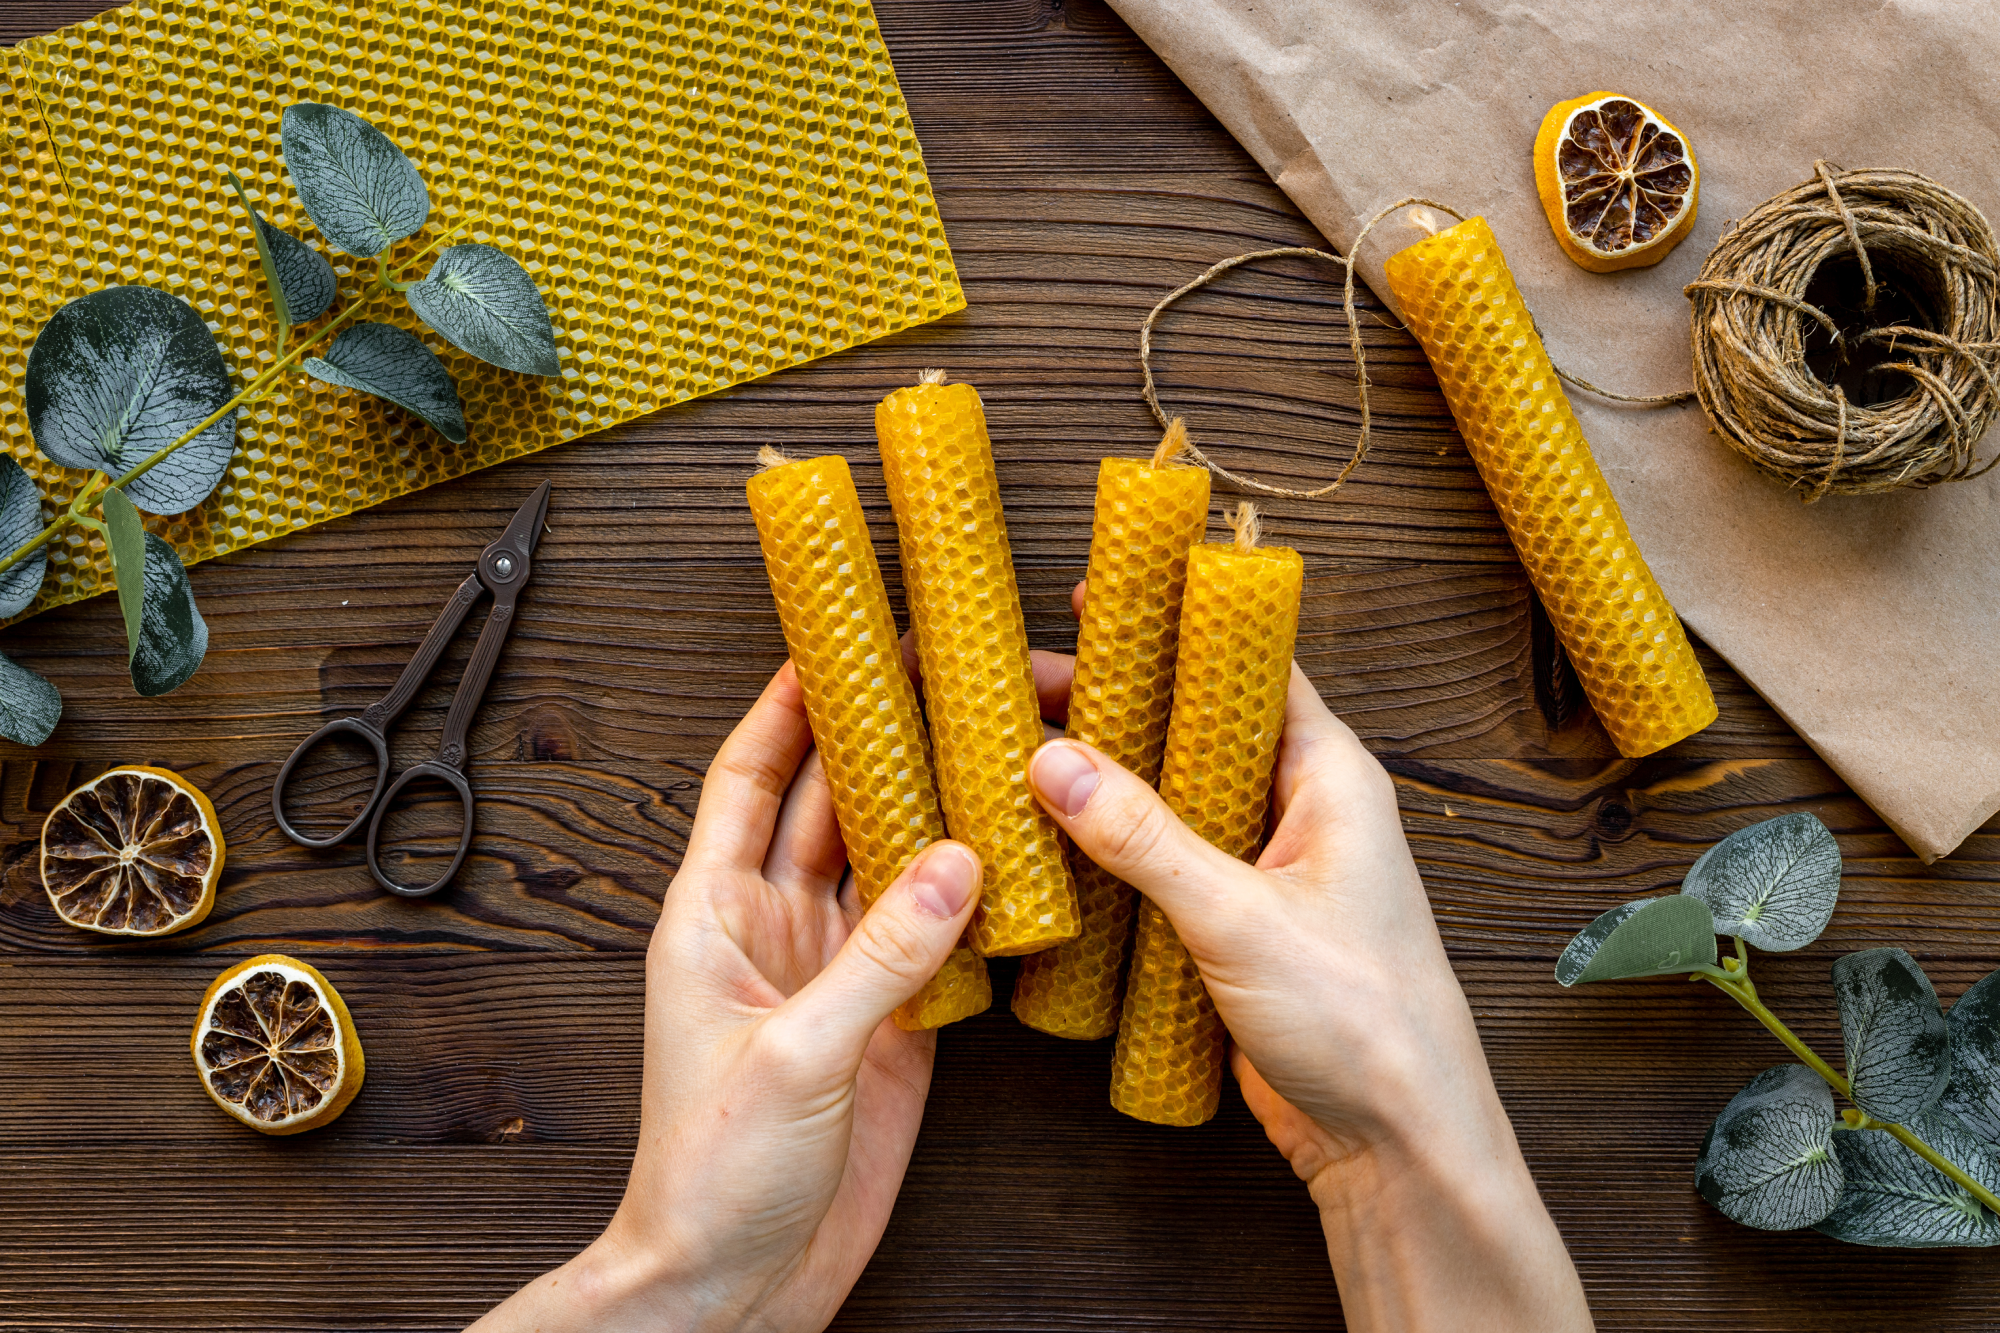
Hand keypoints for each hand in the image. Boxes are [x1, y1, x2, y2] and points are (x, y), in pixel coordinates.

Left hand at [472, 664, 981, 1332]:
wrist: (735, 1285)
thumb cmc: (710, 1176)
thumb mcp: (792, 1055)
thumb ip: (879, 959)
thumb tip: (958, 862)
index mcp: (712, 918)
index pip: (748, 780)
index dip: (786, 706)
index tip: (831, 640)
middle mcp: (773, 931)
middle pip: (832, 805)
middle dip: (883, 738)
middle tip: (945, 676)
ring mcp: (835, 975)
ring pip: (890, 864)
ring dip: (935, 808)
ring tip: (991, 745)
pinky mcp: (889, 1026)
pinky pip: (934, 938)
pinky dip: (972, 897)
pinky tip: (1013, 858)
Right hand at [1027, 646, 1591, 1331]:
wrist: (1395, 1143)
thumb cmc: (1363, 1021)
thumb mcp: (1242, 918)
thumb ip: (1146, 839)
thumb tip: (1055, 762)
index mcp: (1329, 778)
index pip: (1247, 669)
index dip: (1173, 628)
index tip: (1098, 600)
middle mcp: (1300, 811)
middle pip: (1195, 732)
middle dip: (1115, 709)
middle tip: (1024, 686)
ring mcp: (1268, 871)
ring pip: (1174, 803)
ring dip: (1107, 786)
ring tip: (1018, 757)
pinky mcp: (1238, 928)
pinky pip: (1167, 869)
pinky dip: (1114, 855)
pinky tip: (1052, 852)